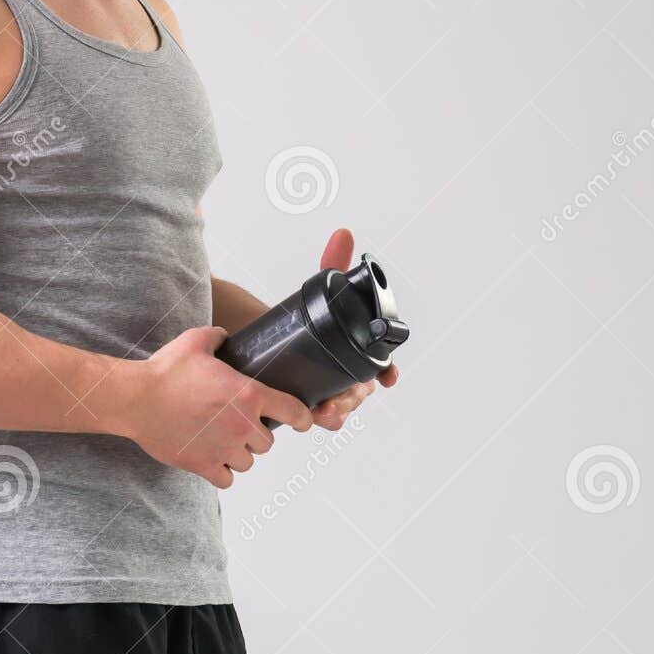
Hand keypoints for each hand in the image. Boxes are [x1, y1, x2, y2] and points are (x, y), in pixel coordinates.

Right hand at [116, 325, 315, 488]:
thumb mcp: (195, 341)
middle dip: (257, 435)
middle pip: (267, 442)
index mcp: (248, 395)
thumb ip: (217, 336)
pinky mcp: (203, 465)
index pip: (293, 412)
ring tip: (226, 444)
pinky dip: (223, 472)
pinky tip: (214, 460)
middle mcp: (242, 425)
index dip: (303, 418)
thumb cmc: (165, 371)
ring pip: (248, 462)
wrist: (137, 399)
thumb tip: (224, 335)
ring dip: (241, 454)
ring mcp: (223, 449)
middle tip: (241, 426)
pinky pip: (227, 479)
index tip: (303, 421)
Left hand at [313, 227, 398, 429]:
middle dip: (353, 398)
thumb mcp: (319, 292)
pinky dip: (318, 420)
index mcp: (357, 352)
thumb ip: (333, 264)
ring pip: (341, 408)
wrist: (265, 337)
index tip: (387, 377)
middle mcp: (347, 375)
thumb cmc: (303, 318)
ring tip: (322, 411)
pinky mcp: (307, 404)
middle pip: (359, 392)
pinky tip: (310, 418)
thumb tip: (344, 233)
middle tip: (339, 398)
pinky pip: (318, 418)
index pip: (380, 365)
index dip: (387, 372)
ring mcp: (328, 391)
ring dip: (337, 413)